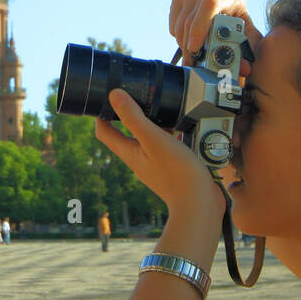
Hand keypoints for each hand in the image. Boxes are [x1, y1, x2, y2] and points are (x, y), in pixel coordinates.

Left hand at [95, 88, 226, 219]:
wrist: (199, 204)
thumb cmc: (177, 172)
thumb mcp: (153, 138)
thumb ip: (134, 117)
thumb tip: (114, 95)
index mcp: (129, 153)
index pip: (104, 132)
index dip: (101, 114)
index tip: (106, 99)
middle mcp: (138, 160)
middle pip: (125, 134)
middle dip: (129, 116)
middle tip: (137, 99)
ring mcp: (154, 166)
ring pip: (146, 140)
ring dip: (151, 125)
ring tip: (162, 111)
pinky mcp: (169, 169)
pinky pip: (163, 147)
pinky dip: (168, 136)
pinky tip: (180, 130)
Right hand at [168, 0, 262, 72]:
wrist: (228, 19)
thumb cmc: (240, 30)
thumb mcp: (247, 42)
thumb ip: (247, 55)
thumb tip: (244, 69)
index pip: (211, 4)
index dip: (199, 26)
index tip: (194, 47)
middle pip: (192, 17)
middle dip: (189, 44)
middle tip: (192, 62)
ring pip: (180, 22)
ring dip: (184, 43)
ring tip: (193, 55)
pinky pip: (173, 22)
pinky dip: (178, 36)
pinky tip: (190, 39)